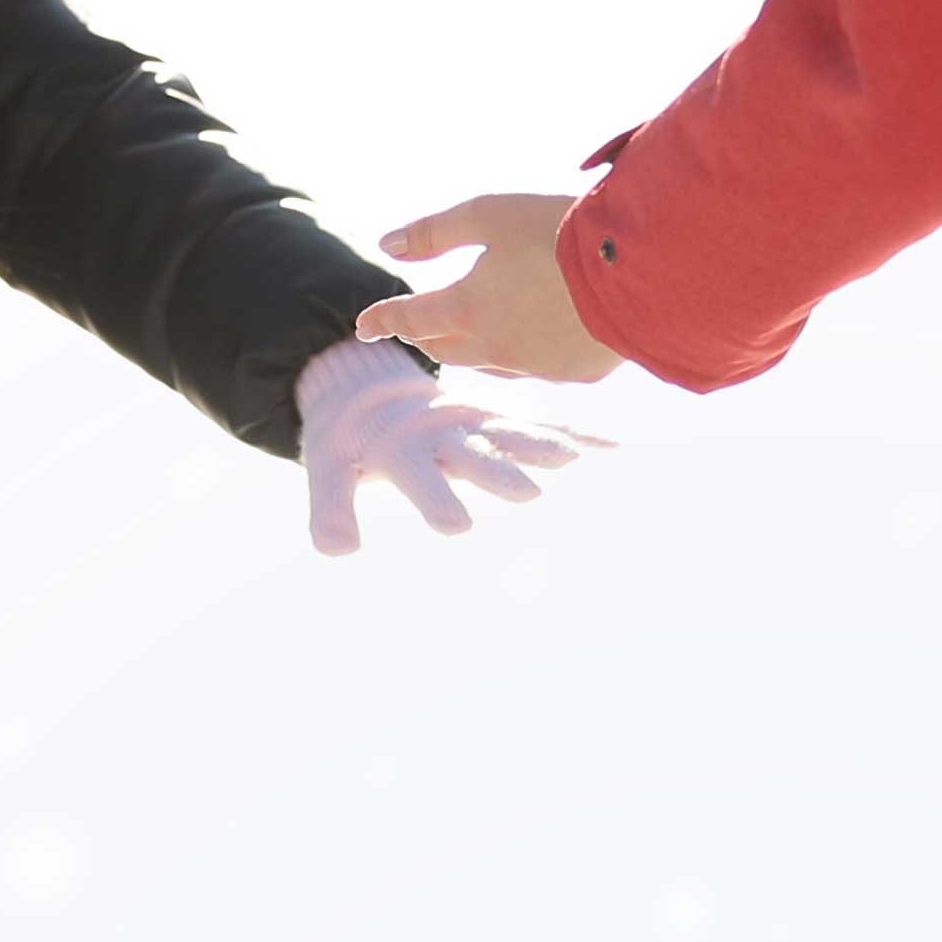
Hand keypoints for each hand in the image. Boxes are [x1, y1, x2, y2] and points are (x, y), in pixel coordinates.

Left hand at [293, 334, 587, 556]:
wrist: (370, 390)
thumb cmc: (347, 443)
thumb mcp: (326, 470)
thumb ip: (329, 508)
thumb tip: (335, 551)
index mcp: (403, 448)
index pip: (418, 475)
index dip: (434, 499)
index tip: (456, 527)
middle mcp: (446, 434)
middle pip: (476, 454)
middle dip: (500, 472)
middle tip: (528, 494)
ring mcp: (477, 426)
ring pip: (516, 435)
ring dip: (546, 448)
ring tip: (580, 462)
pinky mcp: (498, 424)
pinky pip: (542, 430)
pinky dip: (577, 439)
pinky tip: (615, 450)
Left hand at [355, 193, 626, 387]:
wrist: (640, 269)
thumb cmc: (559, 231)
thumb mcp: (489, 215)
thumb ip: (434, 232)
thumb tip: (386, 245)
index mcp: (466, 309)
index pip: (409, 318)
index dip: (383, 318)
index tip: (363, 325)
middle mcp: (495, 347)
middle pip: (444, 348)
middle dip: (423, 336)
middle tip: (413, 328)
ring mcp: (538, 366)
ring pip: (488, 364)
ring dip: (469, 349)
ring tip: (464, 337)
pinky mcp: (577, 373)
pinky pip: (538, 367)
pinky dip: (523, 352)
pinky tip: (532, 341)